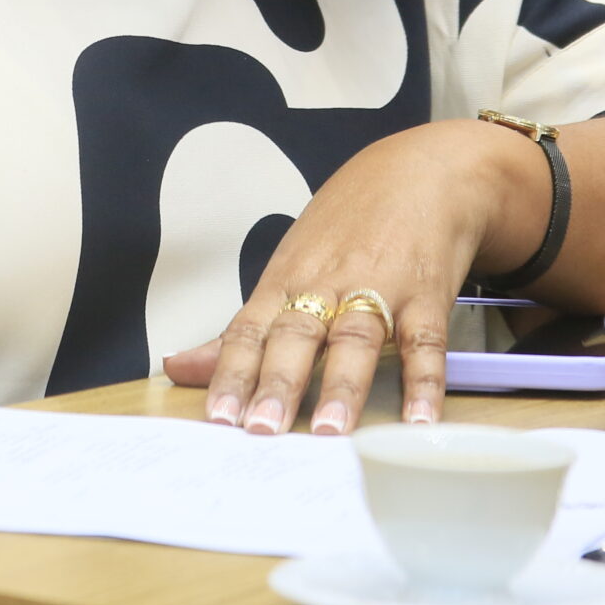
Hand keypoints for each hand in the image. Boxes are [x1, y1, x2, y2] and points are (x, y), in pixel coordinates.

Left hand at [163, 120, 542, 435]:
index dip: (231, 373)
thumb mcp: (288, 268)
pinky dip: (424, 381)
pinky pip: (425, 341)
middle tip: (263, 429)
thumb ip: (242, 329)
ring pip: (355, 338)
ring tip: (333, 431)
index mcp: (285, 283)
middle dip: (278, 383)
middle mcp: (326, 287)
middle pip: (296, 336)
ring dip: (342, 385)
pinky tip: (421, 418)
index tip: (218, 417)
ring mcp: (378, 289)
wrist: (417, 172)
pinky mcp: (426, 296)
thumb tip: (178, 367)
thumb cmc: (346, 227)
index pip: (248, 331)